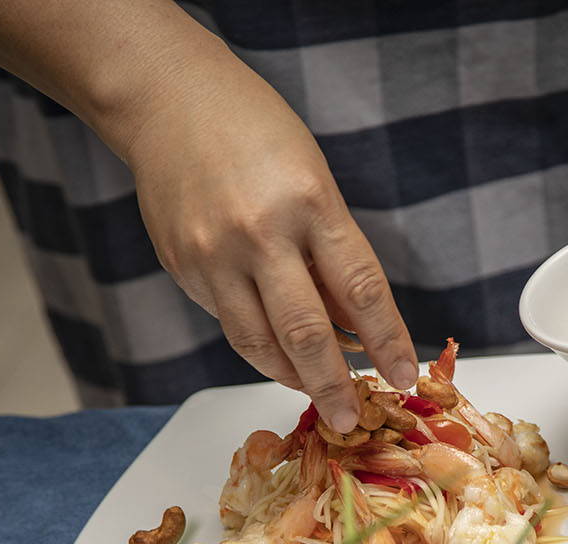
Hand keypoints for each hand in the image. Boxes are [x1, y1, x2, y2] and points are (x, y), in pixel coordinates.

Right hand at [124, 43, 417, 430]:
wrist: (166, 99)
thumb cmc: (254, 130)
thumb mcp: (315, 181)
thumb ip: (333, 255)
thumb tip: (356, 326)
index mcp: (307, 203)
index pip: (360, 290)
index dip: (386, 340)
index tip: (401, 375)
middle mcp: (258, 234)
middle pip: (305, 334)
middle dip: (333, 386)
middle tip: (349, 420)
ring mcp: (212, 255)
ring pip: (257, 343)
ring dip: (291, 377)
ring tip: (314, 393)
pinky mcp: (182, 268)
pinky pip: (228, 320)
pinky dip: (258, 341)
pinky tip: (277, 347)